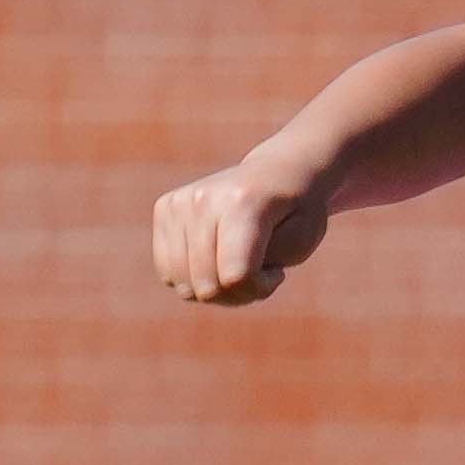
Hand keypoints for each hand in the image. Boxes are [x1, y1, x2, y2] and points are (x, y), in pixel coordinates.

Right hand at [153, 157, 333, 305]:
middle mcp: (204, 199)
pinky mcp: (165, 208)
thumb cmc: (297, 212)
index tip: (277, 273)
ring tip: (237, 265)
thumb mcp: (299, 244)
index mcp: (243, 204)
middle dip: (238, 293)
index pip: (236, 276)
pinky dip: (193, 279)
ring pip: (184, 285)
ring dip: (215, 289)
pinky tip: (215, 259)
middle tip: (259, 270)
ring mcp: (180, 202)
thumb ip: (255, 272)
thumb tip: (202, 287)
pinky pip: (167, 273)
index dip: (259, 288)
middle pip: (207, 285)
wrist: (277, 172)